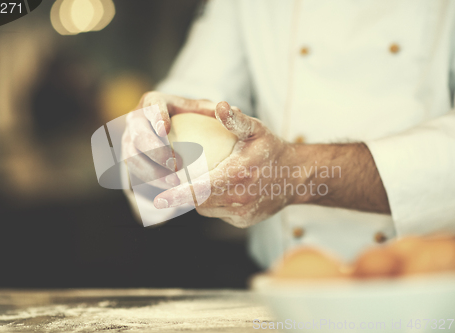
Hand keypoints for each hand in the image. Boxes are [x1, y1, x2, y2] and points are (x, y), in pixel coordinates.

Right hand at [122, 91, 216, 188]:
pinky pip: (136, 172)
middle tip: (174, 163)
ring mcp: (129, 139)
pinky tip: (170, 189)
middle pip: (138, 134)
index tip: (165, 128)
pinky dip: (152, 181)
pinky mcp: (129, 157)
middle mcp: (136, 119)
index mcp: (152, 102)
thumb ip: (213, 110)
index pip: (151, 105)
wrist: (166, 130)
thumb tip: (234, 109)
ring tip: (174, 182)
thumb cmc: (189, 117)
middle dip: (154, 150)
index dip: (155, 116)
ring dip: (152, 171)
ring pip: (132, 156)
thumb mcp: (199, 110)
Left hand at [153, 101, 300, 227]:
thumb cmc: (272, 150)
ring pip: (206, 210)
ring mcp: (242, 214)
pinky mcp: (244, 221)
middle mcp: (240, 199)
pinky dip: (211, 204)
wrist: (296, 176)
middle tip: (167, 185)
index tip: (158, 196)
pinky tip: (210, 191)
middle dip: (181, 197)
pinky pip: (218, 214)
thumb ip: (237, 120)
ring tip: (187, 185)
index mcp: (238, 176)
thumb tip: (220, 106)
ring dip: (195, 199)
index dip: (176, 194)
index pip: (198, 190)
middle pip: (198, 203)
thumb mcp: (257, 130)